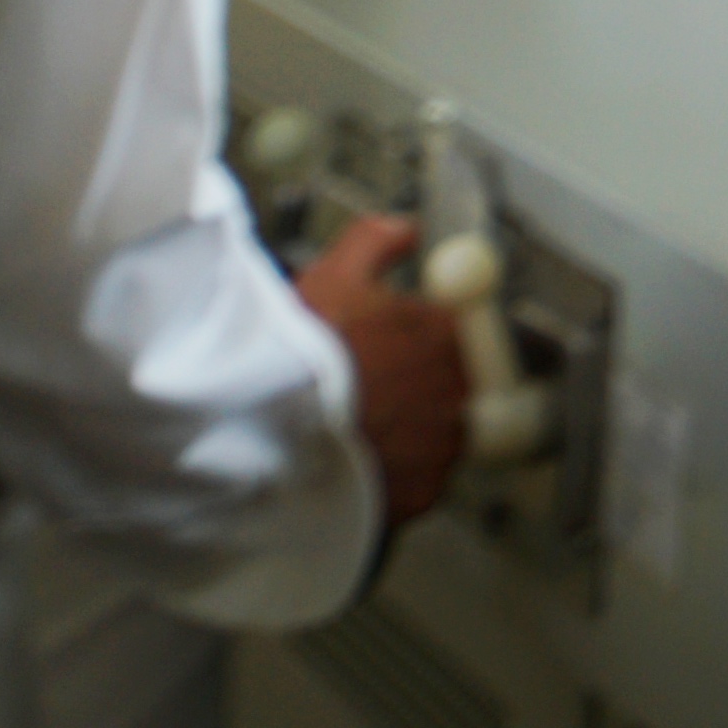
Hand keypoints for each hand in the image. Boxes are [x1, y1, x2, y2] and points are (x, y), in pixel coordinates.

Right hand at [291, 214, 466, 527]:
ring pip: (439, 435)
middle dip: (421, 386)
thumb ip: (376, 244)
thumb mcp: (333, 275)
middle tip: (377, 390)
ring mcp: (441, 449)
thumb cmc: (299, 354)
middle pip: (454, 386)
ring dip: (411, 432)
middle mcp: (457, 393)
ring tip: (361, 430)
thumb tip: (406, 231)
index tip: (406, 346)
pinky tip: (357, 464)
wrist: (265, 431)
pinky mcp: (418, 496)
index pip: (462, 333)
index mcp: (446, 336)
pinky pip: (417, 481)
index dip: (430, 338)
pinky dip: (394, 475)